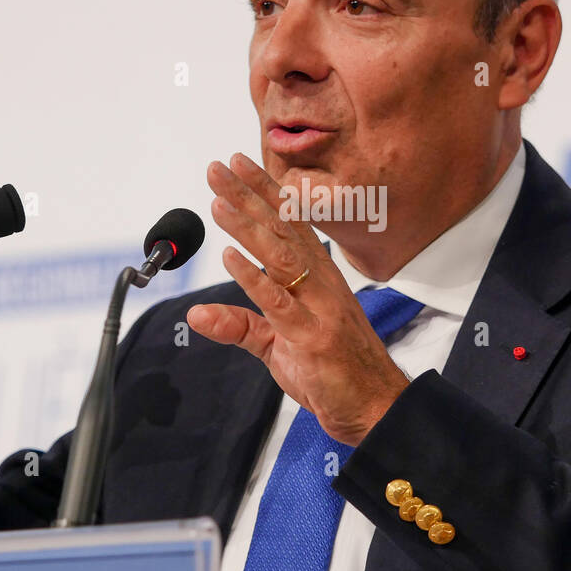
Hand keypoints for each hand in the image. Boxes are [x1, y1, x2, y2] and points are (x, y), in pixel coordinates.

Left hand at [185, 153, 409, 445]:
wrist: (374, 408)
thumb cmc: (334, 372)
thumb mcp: (276, 344)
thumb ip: (239, 324)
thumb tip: (196, 314)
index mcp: (318, 278)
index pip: (288, 224)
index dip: (263, 191)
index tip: (238, 163)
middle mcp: (320, 283)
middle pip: (281, 230)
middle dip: (248, 196)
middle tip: (218, 167)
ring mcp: (318, 307)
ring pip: (279, 257)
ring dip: (247, 226)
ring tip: (218, 202)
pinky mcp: (311, 336)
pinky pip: (278, 302)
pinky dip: (253, 278)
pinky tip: (231, 257)